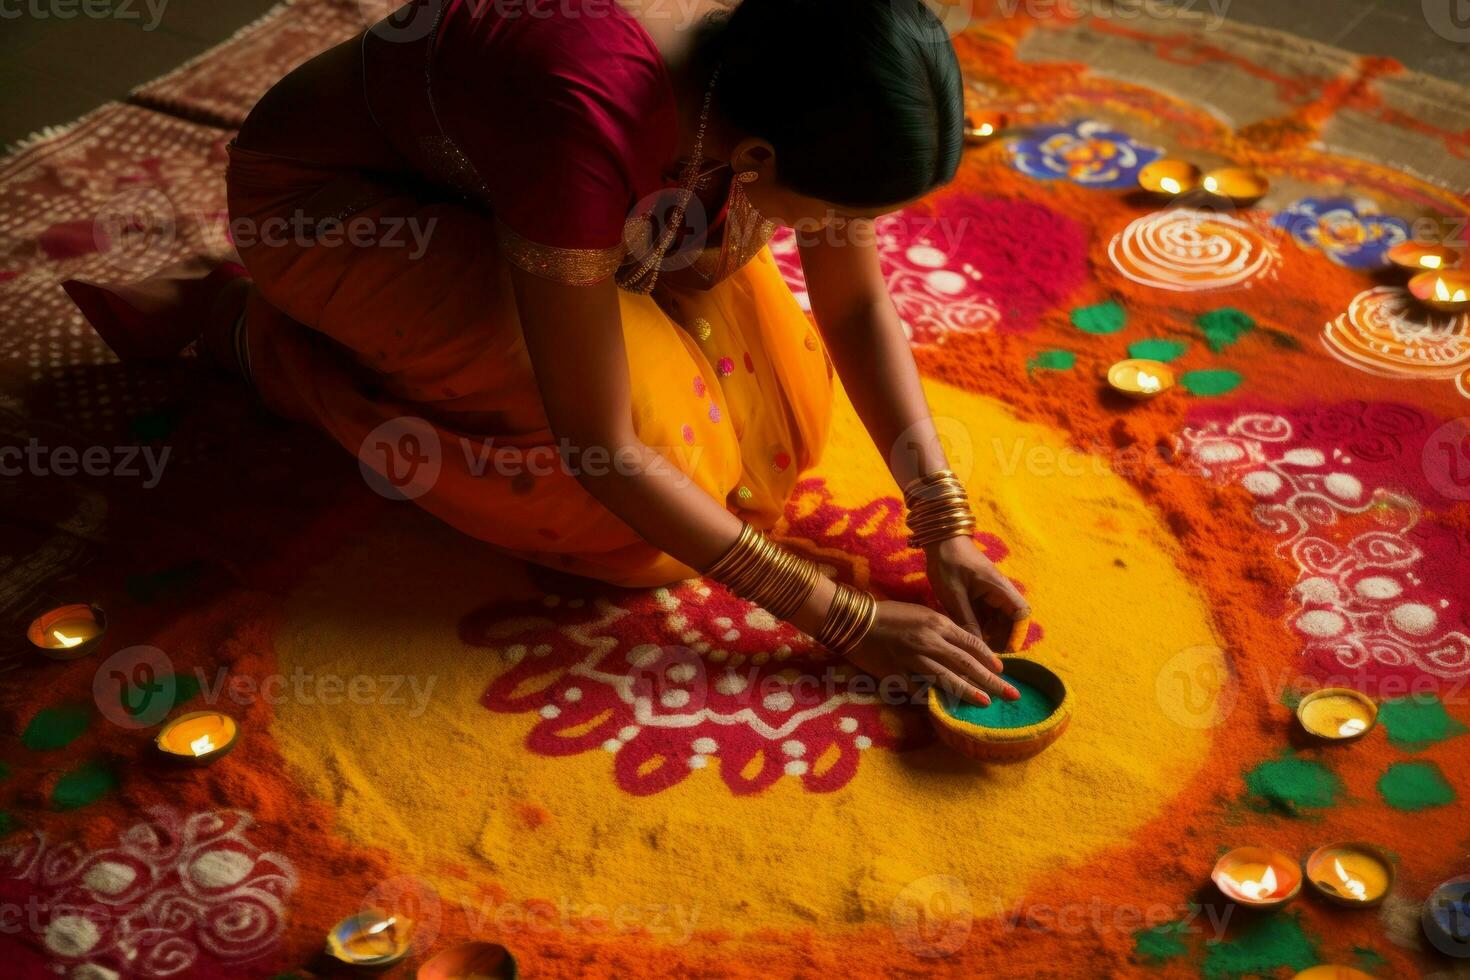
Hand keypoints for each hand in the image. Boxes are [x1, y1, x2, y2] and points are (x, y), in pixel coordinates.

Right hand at [845, 600, 1018, 705]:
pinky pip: (918, 690)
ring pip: (946, 678)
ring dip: (968, 692)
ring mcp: (912, 659)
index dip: (988, 658)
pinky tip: (945, 710)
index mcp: (936, 623)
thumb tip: (964, 648)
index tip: (1002, 670)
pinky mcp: (896, 674)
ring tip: (986, 703)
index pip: (971, 643)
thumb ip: (942, 629)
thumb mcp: (921, 613)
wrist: (853, 619)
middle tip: (1010, 693)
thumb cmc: (888, 614)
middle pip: (966, 663)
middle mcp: (929, 641)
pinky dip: (931, 699)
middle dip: (991, 679)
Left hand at [925, 536, 1030, 653]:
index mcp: (1000, 588)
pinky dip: (981, 625)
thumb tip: (977, 646)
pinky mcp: (980, 594)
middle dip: (1001, 637)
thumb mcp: (954, 595)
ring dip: (990, 632)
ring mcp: (990, 593)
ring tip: (975, 645)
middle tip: (984, 651)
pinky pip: (986, 614)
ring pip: (998, 619)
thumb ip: (967, 620)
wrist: (939, 539)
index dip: (1017, 633)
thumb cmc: (948, 563)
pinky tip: (968, 633)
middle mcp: (1000, 592)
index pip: (1021, 614)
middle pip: (1010, 620)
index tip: (1004, 648)